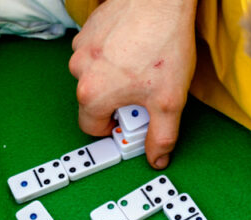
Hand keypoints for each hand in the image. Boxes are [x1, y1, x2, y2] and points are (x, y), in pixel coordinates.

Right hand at [68, 0, 196, 168]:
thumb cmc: (163, 45)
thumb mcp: (169, 102)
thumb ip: (162, 136)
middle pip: (93, 101)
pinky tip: (134, 46)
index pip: (92, 128)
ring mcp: (81, 48)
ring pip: (95, 75)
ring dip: (114, 77)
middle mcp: (80, 72)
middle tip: (144, 90)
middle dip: (117, 101)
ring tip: (142, 64)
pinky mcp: (88, 29)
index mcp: (93, 95)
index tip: (131, 119)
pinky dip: (112, 55)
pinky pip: (97, 53)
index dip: (114, 127)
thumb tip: (156, 158)